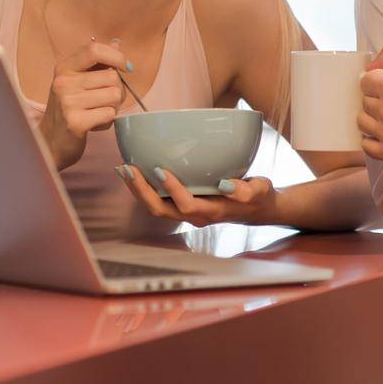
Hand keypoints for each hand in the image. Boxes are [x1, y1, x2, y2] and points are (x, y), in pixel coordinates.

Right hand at [39, 39, 130, 169]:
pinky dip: (107, 121)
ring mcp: (68, 102)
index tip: (126, 67)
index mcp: (64, 67)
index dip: (116, 56)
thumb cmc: (67, 108)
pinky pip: (109, 114)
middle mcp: (63, 82)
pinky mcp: (76, 122)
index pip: (94, 50)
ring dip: (113, 107)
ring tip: (98, 112)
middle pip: (112, 77)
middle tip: (105, 100)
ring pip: (114, 96)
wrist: (50, 141)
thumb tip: (117, 44)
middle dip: (117, 90)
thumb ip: (97, 63)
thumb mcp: (76, 81)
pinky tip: (95, 123)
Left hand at [116, 164, 277, 227]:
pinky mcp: (182, 204)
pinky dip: (143, 187)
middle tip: (128, 168)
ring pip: (155, 206)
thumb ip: (247, 190)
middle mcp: (195, 215)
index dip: (172, 189)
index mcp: (212, 212)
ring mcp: (186, 212)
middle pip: (161, 210)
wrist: (257, 208)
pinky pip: (157, 199)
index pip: (186, 205)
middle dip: (142, 191)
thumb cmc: (258, 196)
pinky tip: (133, 171)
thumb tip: (226, 185)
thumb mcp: (260, 191)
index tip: (160, 168)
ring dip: (137, 189)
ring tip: (123, 168)